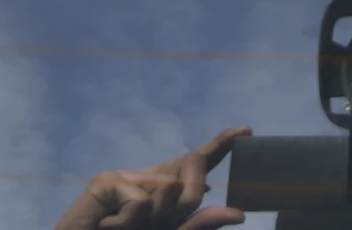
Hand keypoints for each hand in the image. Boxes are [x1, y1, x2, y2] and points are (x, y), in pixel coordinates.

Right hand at [53, 127, 250, 229]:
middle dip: (194, 192)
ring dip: (157, 218)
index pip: (196, 165)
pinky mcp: (105, 181)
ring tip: (126, 229)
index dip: (221, 145)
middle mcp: (147, 181)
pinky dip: (130, 221)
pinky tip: (109, 226)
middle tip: (170, 216)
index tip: (246, 131)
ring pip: (168, 187)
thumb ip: (197, 227)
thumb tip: (237, 213)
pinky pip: (140, 199)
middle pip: (191, 166)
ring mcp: (125, 178)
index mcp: (164, 197)